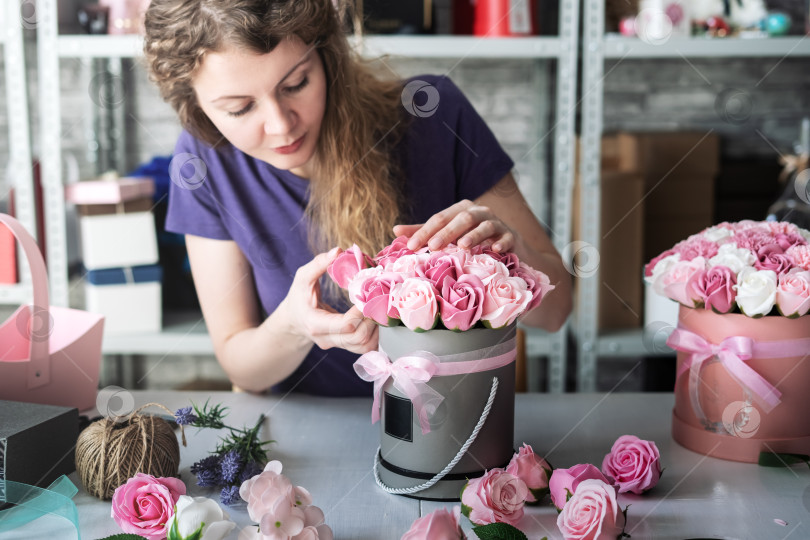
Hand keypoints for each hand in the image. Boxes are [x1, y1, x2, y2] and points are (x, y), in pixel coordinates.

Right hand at [283, 248, 377, 353]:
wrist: (293, 320)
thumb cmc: (298, 298)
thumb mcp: (302, 278)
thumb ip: (318, 264)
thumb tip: (338, 251)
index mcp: (316, 324)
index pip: (345, 325)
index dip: (361, 312)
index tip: (366, 296)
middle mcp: (327, 339)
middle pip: (358, 338)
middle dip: (373, 320)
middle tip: (377, 301)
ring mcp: (336, 345)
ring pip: (364, 346)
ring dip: (376, 329)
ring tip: (378, 309)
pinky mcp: (344, 346)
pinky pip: (365, 347)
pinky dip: (375, 335)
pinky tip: (375, 319)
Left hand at [393, 200, 514, 252]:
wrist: (507, 246)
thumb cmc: (472, 240)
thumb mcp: (448, 235)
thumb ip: (425, 232)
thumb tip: (395, 230)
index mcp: (460, 211)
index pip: (440, 219)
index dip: (425, 231)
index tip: (410, 246)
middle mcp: (479, 212)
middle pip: (461, 219)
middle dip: (447, 232)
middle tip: (433, 246)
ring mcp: (497, 223)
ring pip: (485, 225)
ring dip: (474, 235)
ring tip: (463, 246)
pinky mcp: (511, 236)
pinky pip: (507, 237)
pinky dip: (501, 242)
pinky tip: (495, 250)